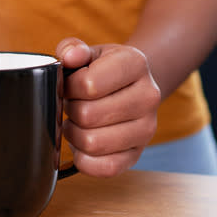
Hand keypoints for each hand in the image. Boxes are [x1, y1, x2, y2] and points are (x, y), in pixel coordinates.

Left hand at [56, 38, 161, 176]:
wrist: (132, 86)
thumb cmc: (103, 69)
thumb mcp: (89, 51)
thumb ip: (72, 48)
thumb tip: (69, 57)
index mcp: (135, 63)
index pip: (88, 84)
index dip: (69, 87)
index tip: (70, 85)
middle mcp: (148, 96)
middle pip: (88, 116)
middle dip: (70, 110)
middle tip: (72, 104)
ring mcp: (147, 128)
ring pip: (93, 143)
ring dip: (74, 134)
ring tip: (77, 122)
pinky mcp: (137, 154)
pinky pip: (104, 168)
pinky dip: (84, 159)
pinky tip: (82, 143)